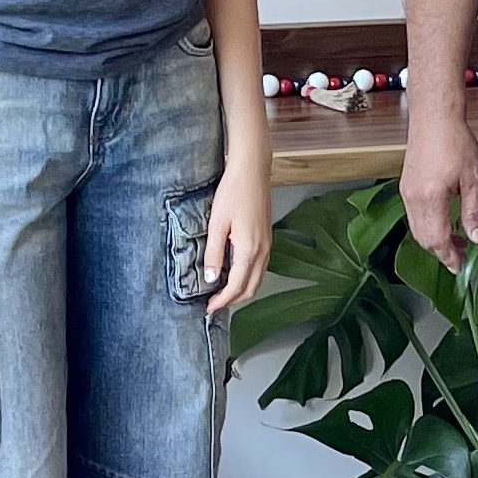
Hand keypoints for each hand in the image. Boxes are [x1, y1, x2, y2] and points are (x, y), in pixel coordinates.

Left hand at [202, 166, 273, 313]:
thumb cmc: (234, 191)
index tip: (209, 307)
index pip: (236, 286)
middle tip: (214, 303)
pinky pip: (261, 267)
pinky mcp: (268, 238)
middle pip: (251, 288)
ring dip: (242, 290)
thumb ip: (214, 253)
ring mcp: (268, 245)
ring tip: (223, 292)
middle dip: (233, 300)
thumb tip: (211, 278)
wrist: (253, 170)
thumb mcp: (217, 223)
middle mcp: (263, 250)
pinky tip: (235, 273)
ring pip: (258, 279)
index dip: (222, 300)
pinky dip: (249, 278)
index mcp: (249, 249)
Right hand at [400, 101, 477, 271]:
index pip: (437, 239)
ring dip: (434, 240)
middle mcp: (413, 199)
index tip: (461, 265)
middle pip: (424, 239)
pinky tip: (444, 222)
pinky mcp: (406, 187)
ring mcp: (407, 193)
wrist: (434, 118)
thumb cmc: (455, 141)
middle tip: (461, 257)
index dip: (449, 256)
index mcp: (431, 198)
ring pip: (417, 230)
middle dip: (441, 252)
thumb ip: (473, 211)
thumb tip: (477, 237)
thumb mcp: (473, 178)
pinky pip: (414, 217)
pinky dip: (427, 226)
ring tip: (456, 241)